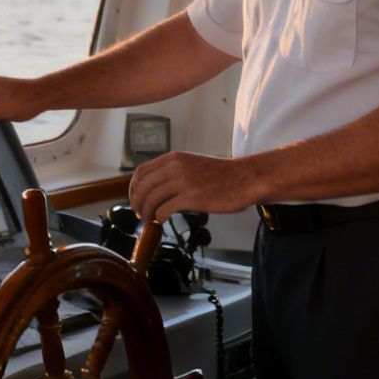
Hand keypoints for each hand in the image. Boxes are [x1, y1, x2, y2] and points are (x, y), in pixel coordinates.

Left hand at [127, 152, 256, 222]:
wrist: (245, 178)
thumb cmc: (222, 175)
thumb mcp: (193, 164)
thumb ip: (174, 171)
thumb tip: (156, 188)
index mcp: (174, 158)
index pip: (142, 171)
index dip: (134, 188)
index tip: (135, 199)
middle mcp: (175, 166)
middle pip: (142, 186)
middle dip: (136, 202)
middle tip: (139, 214)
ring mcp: (183, 181)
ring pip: (151, 198)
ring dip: (146, 212)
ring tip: (149, 219)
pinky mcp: (192, 197)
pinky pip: (165, 209)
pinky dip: (159, 216)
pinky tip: (162, 220)